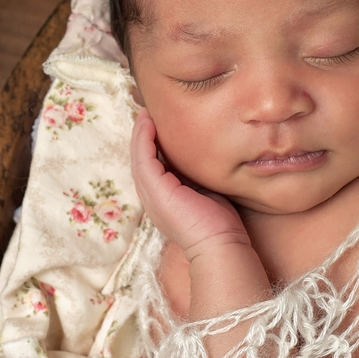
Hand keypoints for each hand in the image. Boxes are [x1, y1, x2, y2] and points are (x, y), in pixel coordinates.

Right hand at [131, 109, 249, 261]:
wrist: (220, 243)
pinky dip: (143, 138)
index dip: (152, 145)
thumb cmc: (218, 223)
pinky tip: (148, 123)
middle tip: (147, 114)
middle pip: (140, 159)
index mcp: (162, 199)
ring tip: (145, 114)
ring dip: (140, 133)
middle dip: (142, 135)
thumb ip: (195, 176)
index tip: (158, 125)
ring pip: (138, 156)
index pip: (152, 167)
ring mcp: (150, 194)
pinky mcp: (155, 189)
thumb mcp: (203, 191)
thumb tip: (201, 156)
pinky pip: (143, 158)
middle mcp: (151, 197)